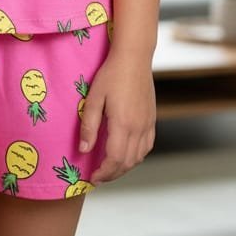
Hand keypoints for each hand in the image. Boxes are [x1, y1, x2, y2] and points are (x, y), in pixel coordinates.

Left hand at [79, 49, 155, 184]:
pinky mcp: (152, 119)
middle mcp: (139, 127)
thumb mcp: (94, 98)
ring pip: (139, 157)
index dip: (103, 173)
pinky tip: (126, 155)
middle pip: (127, 162)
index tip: (92, 177)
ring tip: (109, 168)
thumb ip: (89, 125)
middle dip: (112, 174)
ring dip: (124, 167)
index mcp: (123, 124)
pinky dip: (136, 156)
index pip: (114, 159)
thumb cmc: (111, 74)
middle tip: (98, 177)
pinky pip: (147, 146)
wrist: (134, 58)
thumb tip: (84, 150)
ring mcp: (148, 124)